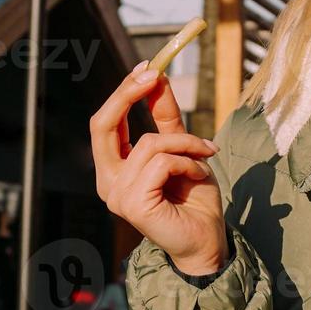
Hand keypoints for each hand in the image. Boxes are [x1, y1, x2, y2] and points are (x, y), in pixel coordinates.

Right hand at [91, 61, 226, 275]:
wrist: (208, 241)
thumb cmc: (193, 200)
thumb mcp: (181, 149)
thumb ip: (164, 118)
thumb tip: (156, 78)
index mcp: (112, 169)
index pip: (103, 123)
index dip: (121, 92)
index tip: (148, 67)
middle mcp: (106, 183)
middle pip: (102, 125)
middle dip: (127, 94)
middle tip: (155, 74)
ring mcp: (116, 195)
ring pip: (148, 143)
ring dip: (185, 142)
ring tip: (204, 155)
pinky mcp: (134, 204)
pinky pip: (161, 162)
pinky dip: (187, 162)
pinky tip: (199, 175)